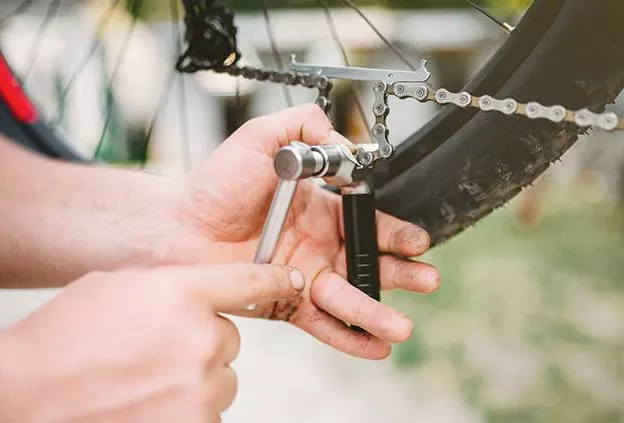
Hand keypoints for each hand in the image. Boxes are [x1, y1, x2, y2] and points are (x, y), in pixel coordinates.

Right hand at [0, 264, 303, 422]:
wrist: (25, 397)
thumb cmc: (63, 339)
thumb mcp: (118, 288)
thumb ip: (171, 287)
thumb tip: (201, 297)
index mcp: (183, 294)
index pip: (251, 283)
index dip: (276, 281)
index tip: (293, 282)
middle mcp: (202, 339)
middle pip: (229, 341)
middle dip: (202, 345)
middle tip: (156, 352)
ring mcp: (200, 389)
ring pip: (220, 380)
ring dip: (194, 381)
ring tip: (144, 382)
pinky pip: (207, 412)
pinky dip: (184, 409)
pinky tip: (145, 402)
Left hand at [165, 104, 440, 359]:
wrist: (178, 224)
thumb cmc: (216, 181)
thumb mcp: (263, 136)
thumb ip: (305, 126)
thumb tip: (345, 141)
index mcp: (320, 209)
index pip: (367, 222)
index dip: (393, 233)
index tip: (416, 241)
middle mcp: (317, 244)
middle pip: (368, 262)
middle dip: (401, 273)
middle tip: (427, 280)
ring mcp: (302, 276)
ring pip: (348, 297)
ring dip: (378, 312)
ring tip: (402, 325)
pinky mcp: (283, 303)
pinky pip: (320, 323)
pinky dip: (347, 337)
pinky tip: (373, 347)